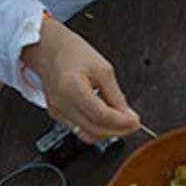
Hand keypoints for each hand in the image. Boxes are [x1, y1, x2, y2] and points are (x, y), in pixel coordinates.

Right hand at [21, 17, 139, 141]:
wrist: (49, 49)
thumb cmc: (73, 53)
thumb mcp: (103, 69)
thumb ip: (116, 95)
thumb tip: (128, 115)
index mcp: (71, 88)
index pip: (101, 116)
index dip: (122, 122)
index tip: (136, 121)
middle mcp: (61, 103)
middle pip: (95, 130)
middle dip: (118, 131)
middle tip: (133, 124)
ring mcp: (57, 111)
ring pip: (88, 135)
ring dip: (108, 133)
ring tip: (122, 123)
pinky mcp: (57, 115)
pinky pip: (80, 130)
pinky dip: (96, 129)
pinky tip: (106, 120)